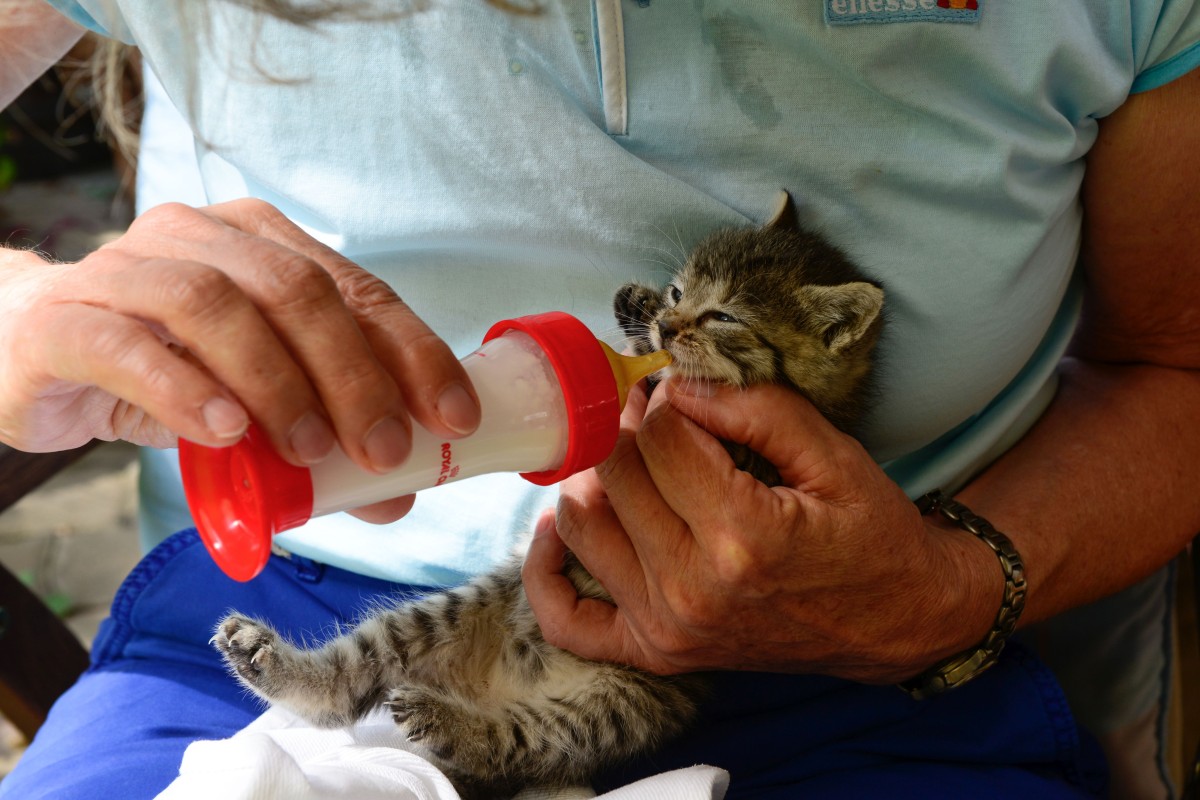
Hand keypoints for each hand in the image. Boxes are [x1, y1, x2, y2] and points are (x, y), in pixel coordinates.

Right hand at [0, 200, 479, 518]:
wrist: (31, 353)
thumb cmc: (164, 368)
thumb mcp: (256, 400)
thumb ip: (323, 436)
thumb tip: (398, 494)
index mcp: (262, 243)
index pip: (355, 290)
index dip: (412, 352)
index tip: (452, 418)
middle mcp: (199, 237)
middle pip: (294, 290)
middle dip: (353, 374)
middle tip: (382, 450)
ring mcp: (125, 270)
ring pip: (214, 303)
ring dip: (276, 380)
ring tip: (308, 449)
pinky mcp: (64, 319)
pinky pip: (127, 344)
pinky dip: (183, 389)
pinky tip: (223, 431)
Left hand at [524, 379, 1000, 682]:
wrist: (897, 623)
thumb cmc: (872, 535)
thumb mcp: (834, 455)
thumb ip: (757, 408)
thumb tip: (678, 383)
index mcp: (741, 537)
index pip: (660, 436)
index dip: (668, 397)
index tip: (685, 389)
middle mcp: (690, 588)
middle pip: (614, 473)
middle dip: (628, 426)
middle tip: (654, 409)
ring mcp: (666, 628)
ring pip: (582, 525)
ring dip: (591, 475)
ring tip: (626, 453)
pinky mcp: (656, 653)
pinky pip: (567, 621)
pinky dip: (548, 570)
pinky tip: (558, 527)